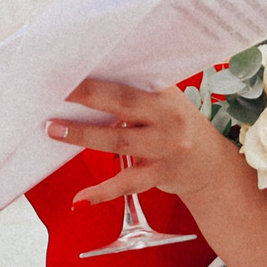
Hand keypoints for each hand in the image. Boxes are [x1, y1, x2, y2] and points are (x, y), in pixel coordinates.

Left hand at [47, 79, 238, 205]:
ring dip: (83, 135)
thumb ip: (136, 95)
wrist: (212, 166)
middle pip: (122, 103)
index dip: (99, 74)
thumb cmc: (178, 128)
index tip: (71, 67)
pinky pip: (127, 183)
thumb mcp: (165, 104)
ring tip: (54, 130)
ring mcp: (166, 147)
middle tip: (57, 90)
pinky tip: (79, 199)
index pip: (129, 79)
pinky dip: (101, 192)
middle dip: (87, 96)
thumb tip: (85, 84)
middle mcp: (168, 117)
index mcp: (166, 93)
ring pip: (119, 141)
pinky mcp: (161, 174)